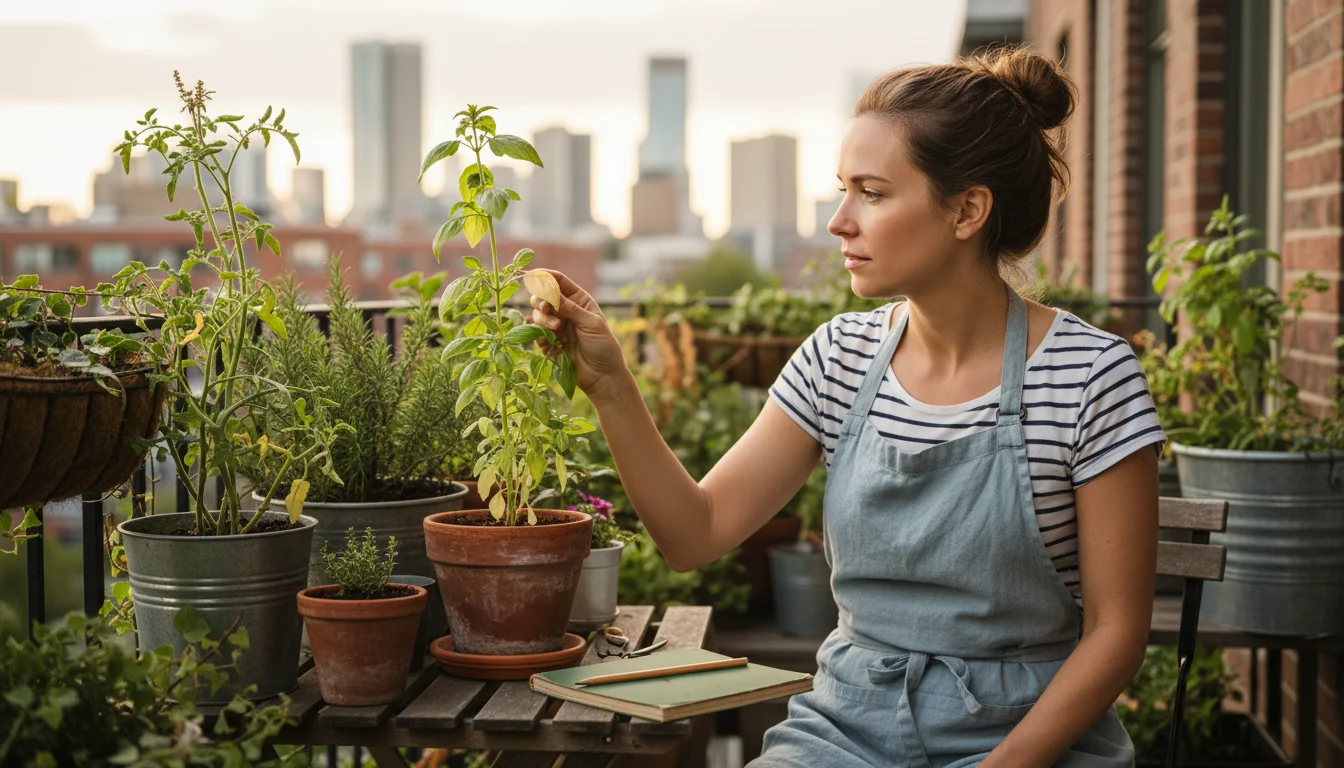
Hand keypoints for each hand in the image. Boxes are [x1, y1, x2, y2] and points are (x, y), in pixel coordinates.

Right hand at [527, 269, 631, 402]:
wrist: (602, 375)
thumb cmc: (603, 346)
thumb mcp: (591, 323)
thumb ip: (571, 308)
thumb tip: (551, 294)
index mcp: (578, 300)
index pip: (558, 282)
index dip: (546, 277)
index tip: (534, 275)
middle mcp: (564, 310)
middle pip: (542, 296)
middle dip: (541, 300)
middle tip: (546, 308)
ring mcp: (555, 326)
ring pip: (537, 314)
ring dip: (543, 318)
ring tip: (557, 329)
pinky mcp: (547, 342)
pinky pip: (534, 332)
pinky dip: (534, 330)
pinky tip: (539, 331)